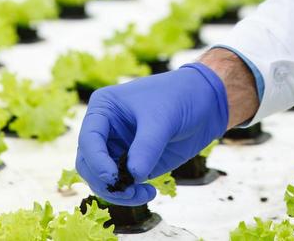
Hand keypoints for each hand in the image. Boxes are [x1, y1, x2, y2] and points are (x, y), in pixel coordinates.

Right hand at [75, 62, 228, 204]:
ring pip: (101, 180)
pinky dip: (130, 195)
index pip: (88, 140)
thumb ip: (146, 147)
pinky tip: (150, 193)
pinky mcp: (131, 164)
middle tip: (128, 191)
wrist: (205, 103)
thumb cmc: (180, 98)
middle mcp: (105, 130)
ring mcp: (117, 148)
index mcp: (103, 108)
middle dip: (105, 182)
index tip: (114, 178)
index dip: (97, 162)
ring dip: (117, 193)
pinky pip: (121, 186)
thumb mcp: (163, 119)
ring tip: (144, 194)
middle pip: (88, 164)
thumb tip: (133, 176)